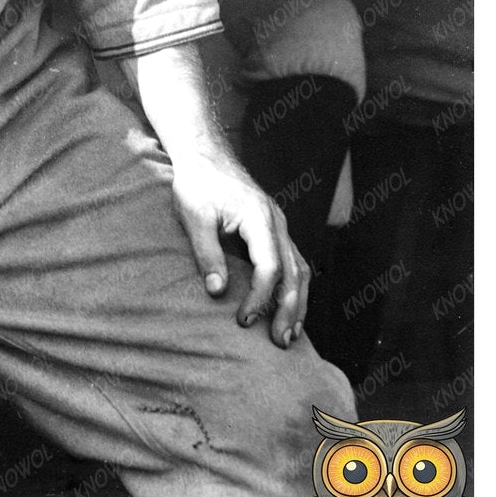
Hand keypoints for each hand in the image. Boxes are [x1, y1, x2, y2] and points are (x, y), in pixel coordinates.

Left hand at [168, 145, 308, 346]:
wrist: (204, 154)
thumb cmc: (197, 183)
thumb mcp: (195, 216)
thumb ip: (207, 253)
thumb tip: (217, 292)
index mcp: (259, 217)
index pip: (269, 267)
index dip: (259, 297)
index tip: (243, 319)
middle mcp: (277, 222)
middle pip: (294, 273)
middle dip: (289, 310)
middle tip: (279, 342)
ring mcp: (280, 225)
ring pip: (300, 269)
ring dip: (297, 303)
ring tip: (288, 334)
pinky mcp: (274, 229)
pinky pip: (293, 262)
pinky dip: (293, 288)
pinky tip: (286, 309)